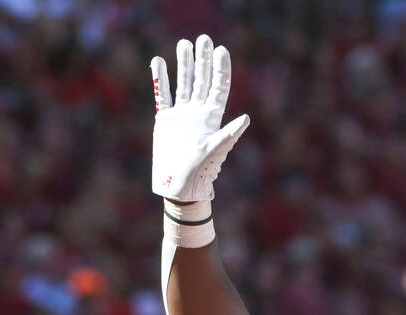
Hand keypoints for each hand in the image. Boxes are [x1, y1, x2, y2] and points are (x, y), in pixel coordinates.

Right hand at [150, 34, 249, 201]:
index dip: (221, 69)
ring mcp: (182, 114)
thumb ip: (230, 133)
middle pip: (202, 80)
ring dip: (184, 64)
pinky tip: (158, 61)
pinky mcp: (166, 120)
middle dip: (203, 60)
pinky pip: (163, 95)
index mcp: (213, 117)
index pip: (218, 87)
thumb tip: (247, 118)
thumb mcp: (217, 150)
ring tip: (184, 43)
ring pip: (183, 83)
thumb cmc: (201, 172)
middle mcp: (198, 112)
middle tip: (204, 38)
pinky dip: (160, 78)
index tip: (222, 50)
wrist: (179, 185)